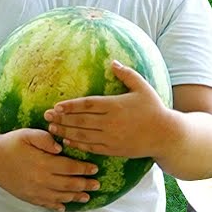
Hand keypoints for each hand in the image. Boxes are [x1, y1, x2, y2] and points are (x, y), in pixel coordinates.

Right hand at [0, 128, 99, 210]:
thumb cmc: (10, 144)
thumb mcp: (27, 134)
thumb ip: (45, 139)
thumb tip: (61, 148)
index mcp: (42, 163)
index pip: (69, 168)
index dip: (84, 169)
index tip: (95, 168)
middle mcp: (40, 179)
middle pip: (68, 185)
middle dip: (85, 185)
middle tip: (97, 184)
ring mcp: (33, 190)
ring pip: (59, 197)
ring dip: (75, 197)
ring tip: (87, 196)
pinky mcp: (27, 196)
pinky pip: (45, 204)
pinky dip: (57, 205)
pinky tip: (65, 206)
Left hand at [43, 60, 170, 161]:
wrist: (165, 135)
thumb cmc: (154, 109)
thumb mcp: (143, 88)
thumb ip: (127, 74)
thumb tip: (113, 62)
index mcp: (115, 105)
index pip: (87, 105)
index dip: (70, 106)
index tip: (56, 106)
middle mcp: (110, 121)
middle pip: (80, 120)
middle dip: (61, 119)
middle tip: (46, 117)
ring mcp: (111, 137)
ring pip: (82, 134)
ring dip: (65, 132)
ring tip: (52, 129)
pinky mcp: (114, 149)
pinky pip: (91, 147)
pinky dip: (78, 144)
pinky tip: (67, 141)